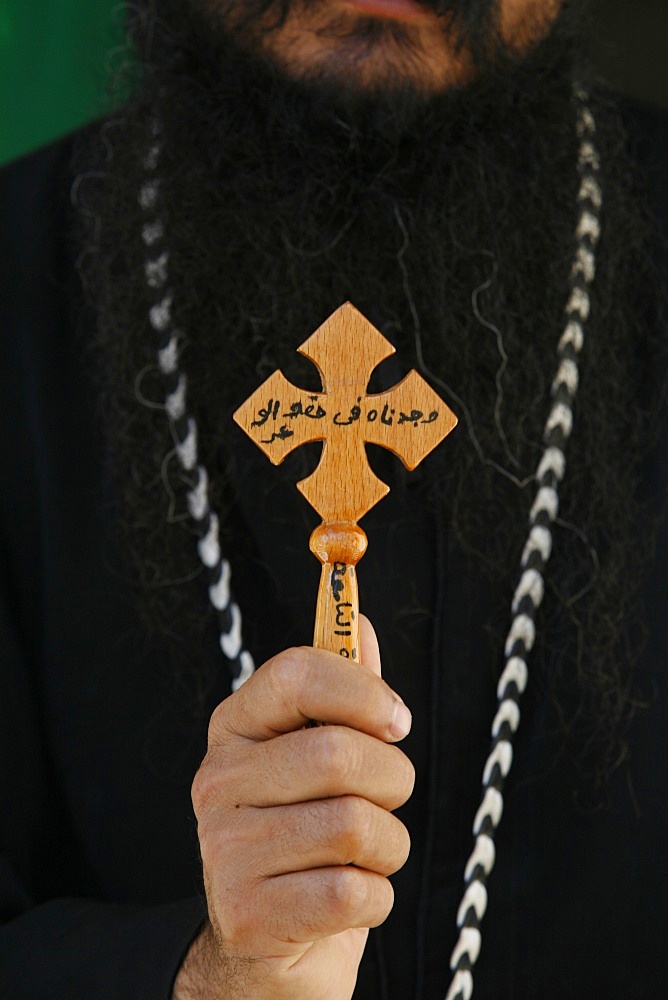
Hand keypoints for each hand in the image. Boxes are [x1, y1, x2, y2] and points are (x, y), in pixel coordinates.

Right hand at [173, 617, 413, 999]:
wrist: (268, 946)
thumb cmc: (306, 836)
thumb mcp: (320, 759)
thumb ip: (342, 692)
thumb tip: (365, 628)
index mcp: (235, 729)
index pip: (296, 673)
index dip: (362, 691)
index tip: (395, 721)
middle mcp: (218, 781)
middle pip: (339, 753)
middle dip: (391, 780)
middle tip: (385, 799)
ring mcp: (225, 849)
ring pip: (354, 825)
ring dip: (387, 846)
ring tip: (362, 854)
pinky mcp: (248, 915)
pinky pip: (353, 892)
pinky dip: (374, 897)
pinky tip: (347, 896)